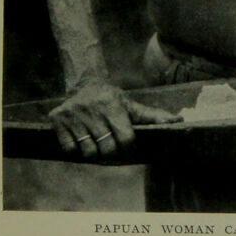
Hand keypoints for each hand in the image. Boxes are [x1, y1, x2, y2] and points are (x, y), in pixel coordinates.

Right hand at [49, 82, 180, 159]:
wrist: (84, 83)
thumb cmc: (112, 99)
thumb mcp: (131, 104)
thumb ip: (153, 116)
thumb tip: (178, 122)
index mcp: (111, 104)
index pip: (125, 138)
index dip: (128, 146)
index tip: (127, 146)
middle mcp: (91, 108)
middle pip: (106, 148)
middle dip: (111, 151)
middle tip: (110, 144)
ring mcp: (73, 114)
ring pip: (88, 151)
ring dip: (94, 151)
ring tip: (96, 140)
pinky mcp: (57, 119)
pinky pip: (69, 149)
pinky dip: (76, 149)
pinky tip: (81, 137)